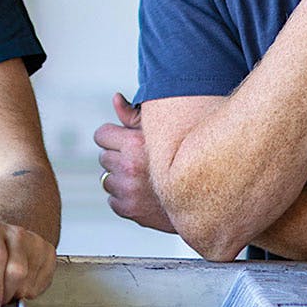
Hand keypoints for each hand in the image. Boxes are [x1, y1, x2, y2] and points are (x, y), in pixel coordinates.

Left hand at [0, 216, 55, 306]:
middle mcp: (15, 232)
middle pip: (17, 272)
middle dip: (2, 294)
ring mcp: (35, 242)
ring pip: (29, 283)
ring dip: (13, 294)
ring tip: (2, 284)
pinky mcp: (48, 254)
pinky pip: (40, 286)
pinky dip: (26, 292)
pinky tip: (16, 282)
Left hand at [94, 92, 175, 232]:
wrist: (205, 195)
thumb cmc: (184, 156)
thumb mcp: (163, 129)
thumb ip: (134, 114)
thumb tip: (115, 97)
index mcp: (135, 142)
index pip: (101, 135)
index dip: (111, 137)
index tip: (122, 141)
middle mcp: (129, 166)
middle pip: (103, 157)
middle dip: (118, 157)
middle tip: (138, 160)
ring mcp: (128, 190)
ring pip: (106, 180)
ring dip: (120, 179)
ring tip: (143, 177)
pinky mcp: (130, 209)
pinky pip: (113, 200)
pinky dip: (124, 198)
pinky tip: (143, 193)